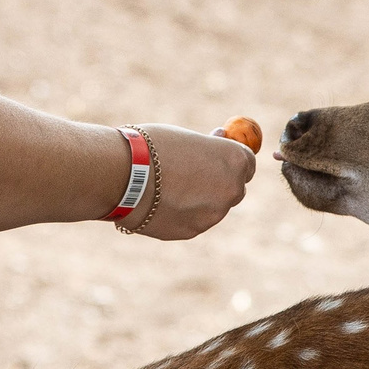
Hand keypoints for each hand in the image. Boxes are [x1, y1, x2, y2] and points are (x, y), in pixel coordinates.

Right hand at [133, 125, 255, 238]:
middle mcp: (232, 189)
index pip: (247, 163)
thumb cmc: (151, 147)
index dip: (231, 162)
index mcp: (234, 160)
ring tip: (166, 187)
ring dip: (199, 200)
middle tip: (194, 175)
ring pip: (213, 207)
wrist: (121, 174)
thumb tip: (221, 138)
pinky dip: (182, 213)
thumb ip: (208, 146)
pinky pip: (193, 220)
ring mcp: (214, 214)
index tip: (217, 160)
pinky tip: (159, 202)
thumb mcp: (185, 137)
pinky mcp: (194, 230)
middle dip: (219, 183)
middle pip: (235, 188)